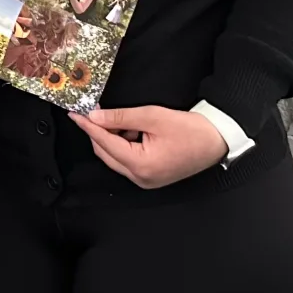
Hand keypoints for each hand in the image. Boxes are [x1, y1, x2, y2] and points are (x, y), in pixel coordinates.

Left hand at [70, 105, 227, 189]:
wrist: (217, 139)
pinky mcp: (150, 176)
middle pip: (106, 154)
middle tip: (93, 112)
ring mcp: (145, 180)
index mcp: (141, 166)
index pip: (105, 144)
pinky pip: (126, 160)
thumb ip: (120, 117)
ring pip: (115, 157)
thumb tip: (95, 117)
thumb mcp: (152, 117)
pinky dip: (123, 145)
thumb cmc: (190, 129)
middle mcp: (141, 178)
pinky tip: (131, 130)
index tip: (75, 114)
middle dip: (98, 132)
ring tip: (122, 120)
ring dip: (112, 138)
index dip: (88, 127)